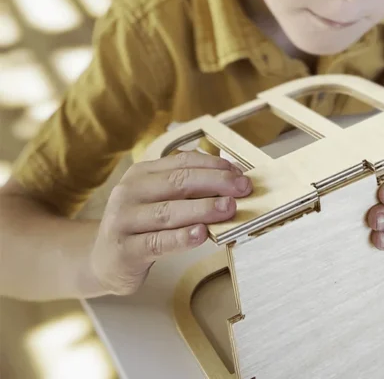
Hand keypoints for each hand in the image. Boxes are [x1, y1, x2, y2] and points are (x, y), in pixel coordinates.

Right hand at [90, 151, 251, 294]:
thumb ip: (187, 187)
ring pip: (169, 211)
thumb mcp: (158, 198)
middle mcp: (130, 192)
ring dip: (203, 208)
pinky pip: (157, 242)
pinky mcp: (125, 250)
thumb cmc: (141, 225)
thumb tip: (230, 175)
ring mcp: (124, 221)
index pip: (183, 162)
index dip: (214, 165)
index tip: (240, 173)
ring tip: (228, 208)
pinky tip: (201, 234)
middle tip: (242, 188)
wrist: (102, 260)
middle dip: (215, 183)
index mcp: (142, 173)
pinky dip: (181, 238)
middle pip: (178, 182)